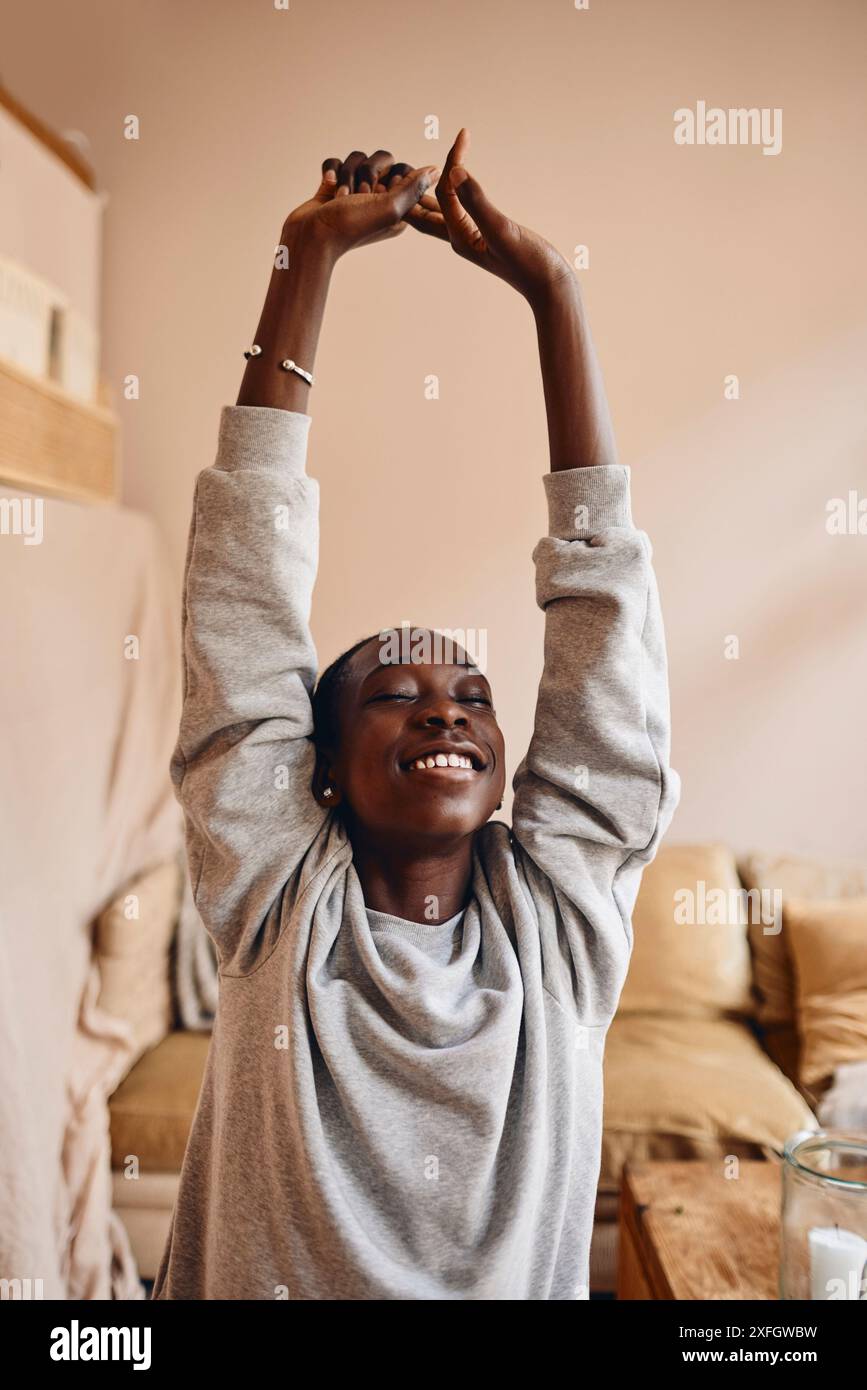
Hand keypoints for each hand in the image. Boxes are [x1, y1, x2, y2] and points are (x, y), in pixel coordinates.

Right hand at [284, 150, 439, 259]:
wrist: (310, 237)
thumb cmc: (350, 227)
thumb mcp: (390, 208)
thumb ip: (413, 187)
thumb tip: (437, 170)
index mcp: (398, 208)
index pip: (404, 170)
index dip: (391, 175)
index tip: (381, 192)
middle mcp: (379, 199)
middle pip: (380, 160)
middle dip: (366, 174)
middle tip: (358, 196)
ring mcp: (355, 192)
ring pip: (357, 159)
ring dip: (346, 175)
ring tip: (340, 198)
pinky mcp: (335, 187)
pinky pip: (336, 162)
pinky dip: (331, 171)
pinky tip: (328, 187)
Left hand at [405, 129, 572, 303]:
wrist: (549, 286)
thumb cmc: (528, 263)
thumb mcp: (501, 229)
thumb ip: (477, 201)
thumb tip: (453, 172)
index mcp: (458, 237)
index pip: (445, 192)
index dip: (452, 161)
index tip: (464, 135)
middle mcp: (459, 238)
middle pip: (424, 210)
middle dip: (413, 188)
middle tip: (402, 165)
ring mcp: (472, 239)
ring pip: (440, 212)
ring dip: (429, 192)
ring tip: (418, 174)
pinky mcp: (486, 237)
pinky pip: (460, 214)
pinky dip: (453, 197)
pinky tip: (457, 190)